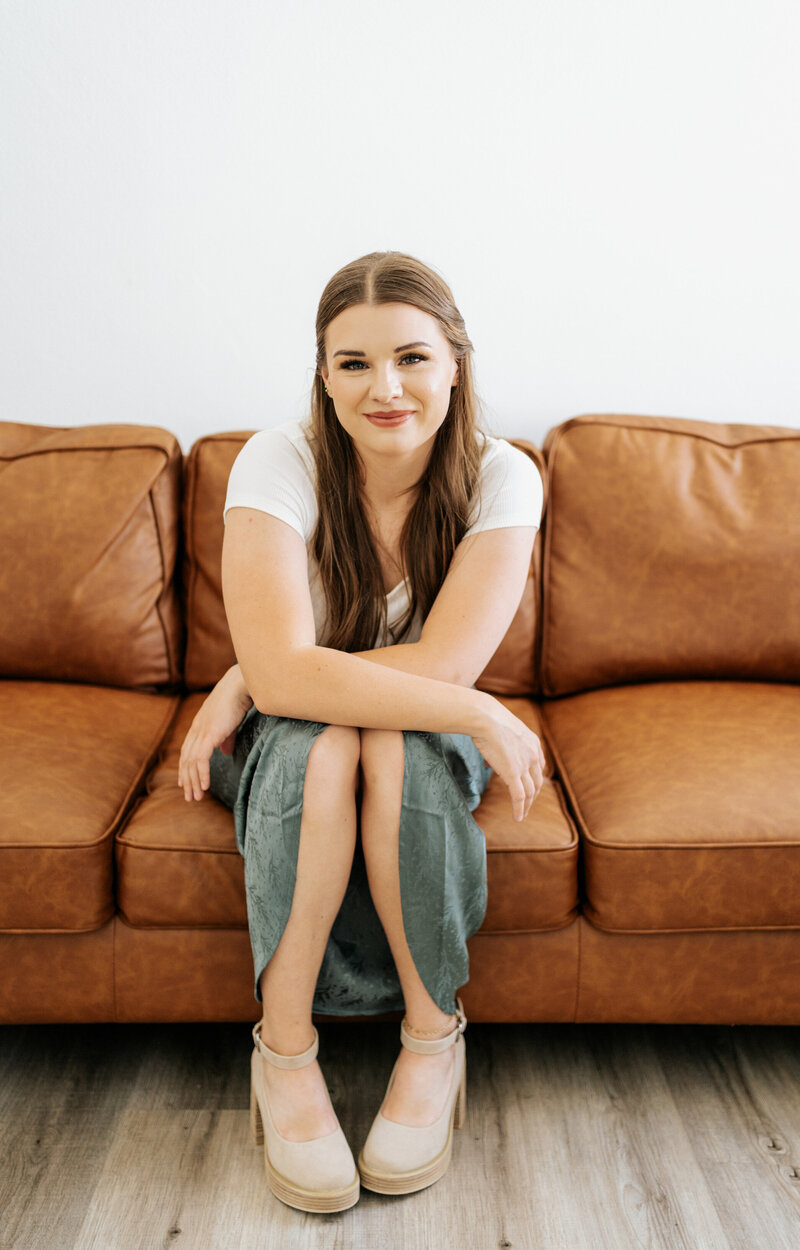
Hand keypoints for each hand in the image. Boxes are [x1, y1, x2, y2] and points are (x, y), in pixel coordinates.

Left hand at [177, 665, 253, 801]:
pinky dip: (202, 775)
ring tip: (196, 797)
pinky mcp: (208, 735)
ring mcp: (201, 732)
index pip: (187, 751)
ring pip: (191, 763)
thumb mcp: (229, 723)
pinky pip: (201, 760)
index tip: (186, 783)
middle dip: (187, 780)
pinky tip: (205, 787)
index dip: (185, 768)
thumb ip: (225, 738)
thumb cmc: (238, 700)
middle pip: (186, 760)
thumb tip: (225, 753)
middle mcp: (196, 730)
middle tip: (189, 797)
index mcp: (199, 725)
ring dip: (193, 782)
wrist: (239, 685)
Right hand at [471, 698, 545, 821]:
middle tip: (527, 803)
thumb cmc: (488, 720)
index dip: (534, 778)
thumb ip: (503, 746)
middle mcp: (534, 755)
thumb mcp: (503, 731)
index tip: (528, 785)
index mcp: (533, 743)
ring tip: (522, 814)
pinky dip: (519, 809)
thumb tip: (492, 760)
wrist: (486, 718)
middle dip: (533, 795)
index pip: (539, 766)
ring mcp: (525, 765)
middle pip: (537, 782)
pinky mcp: (513, 774)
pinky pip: (519, 797)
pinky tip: (518, 818)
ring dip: (527, 806)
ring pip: (530, 792)